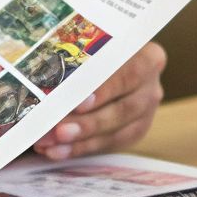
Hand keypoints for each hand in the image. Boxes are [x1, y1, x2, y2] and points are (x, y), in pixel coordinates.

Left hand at [34, 42, 166, 159]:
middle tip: (57, 131)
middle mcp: (151, 85)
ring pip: (118, 131)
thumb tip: (44, 80)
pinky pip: (110, 144)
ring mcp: (146, 111)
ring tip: (49, 144)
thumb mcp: (89, 46)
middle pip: (124, 108)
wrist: (106, 63)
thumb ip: (76, 59)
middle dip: (88, 123)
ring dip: (81, 140)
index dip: (106, 90)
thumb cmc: (93, 49)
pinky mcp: (135, 130)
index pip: (131, 73)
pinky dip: (81, 148)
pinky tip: (57, 151)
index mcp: (147, 56)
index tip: (78, 103)